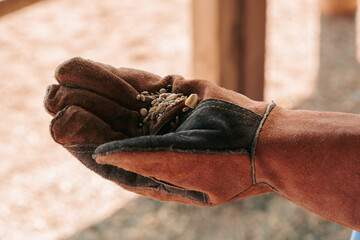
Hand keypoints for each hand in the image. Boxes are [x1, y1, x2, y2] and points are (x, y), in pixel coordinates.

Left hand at [44, 57, 271, 205]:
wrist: (265, 142)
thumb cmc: (227, 165)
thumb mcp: (185, 171)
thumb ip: (143, 161)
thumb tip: (99, 153)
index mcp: (144, 172)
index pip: (100, 155)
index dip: (77, 135)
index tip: (62, 115)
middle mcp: (147, 146)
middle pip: (103, 125)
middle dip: (79, 106)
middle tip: (55, 90)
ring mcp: (158, 119)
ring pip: (116, 102)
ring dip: (90, 87)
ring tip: (62, 71)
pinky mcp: (171, 96)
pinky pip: (138, 85)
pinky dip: (114, 76)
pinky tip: (89, 68)